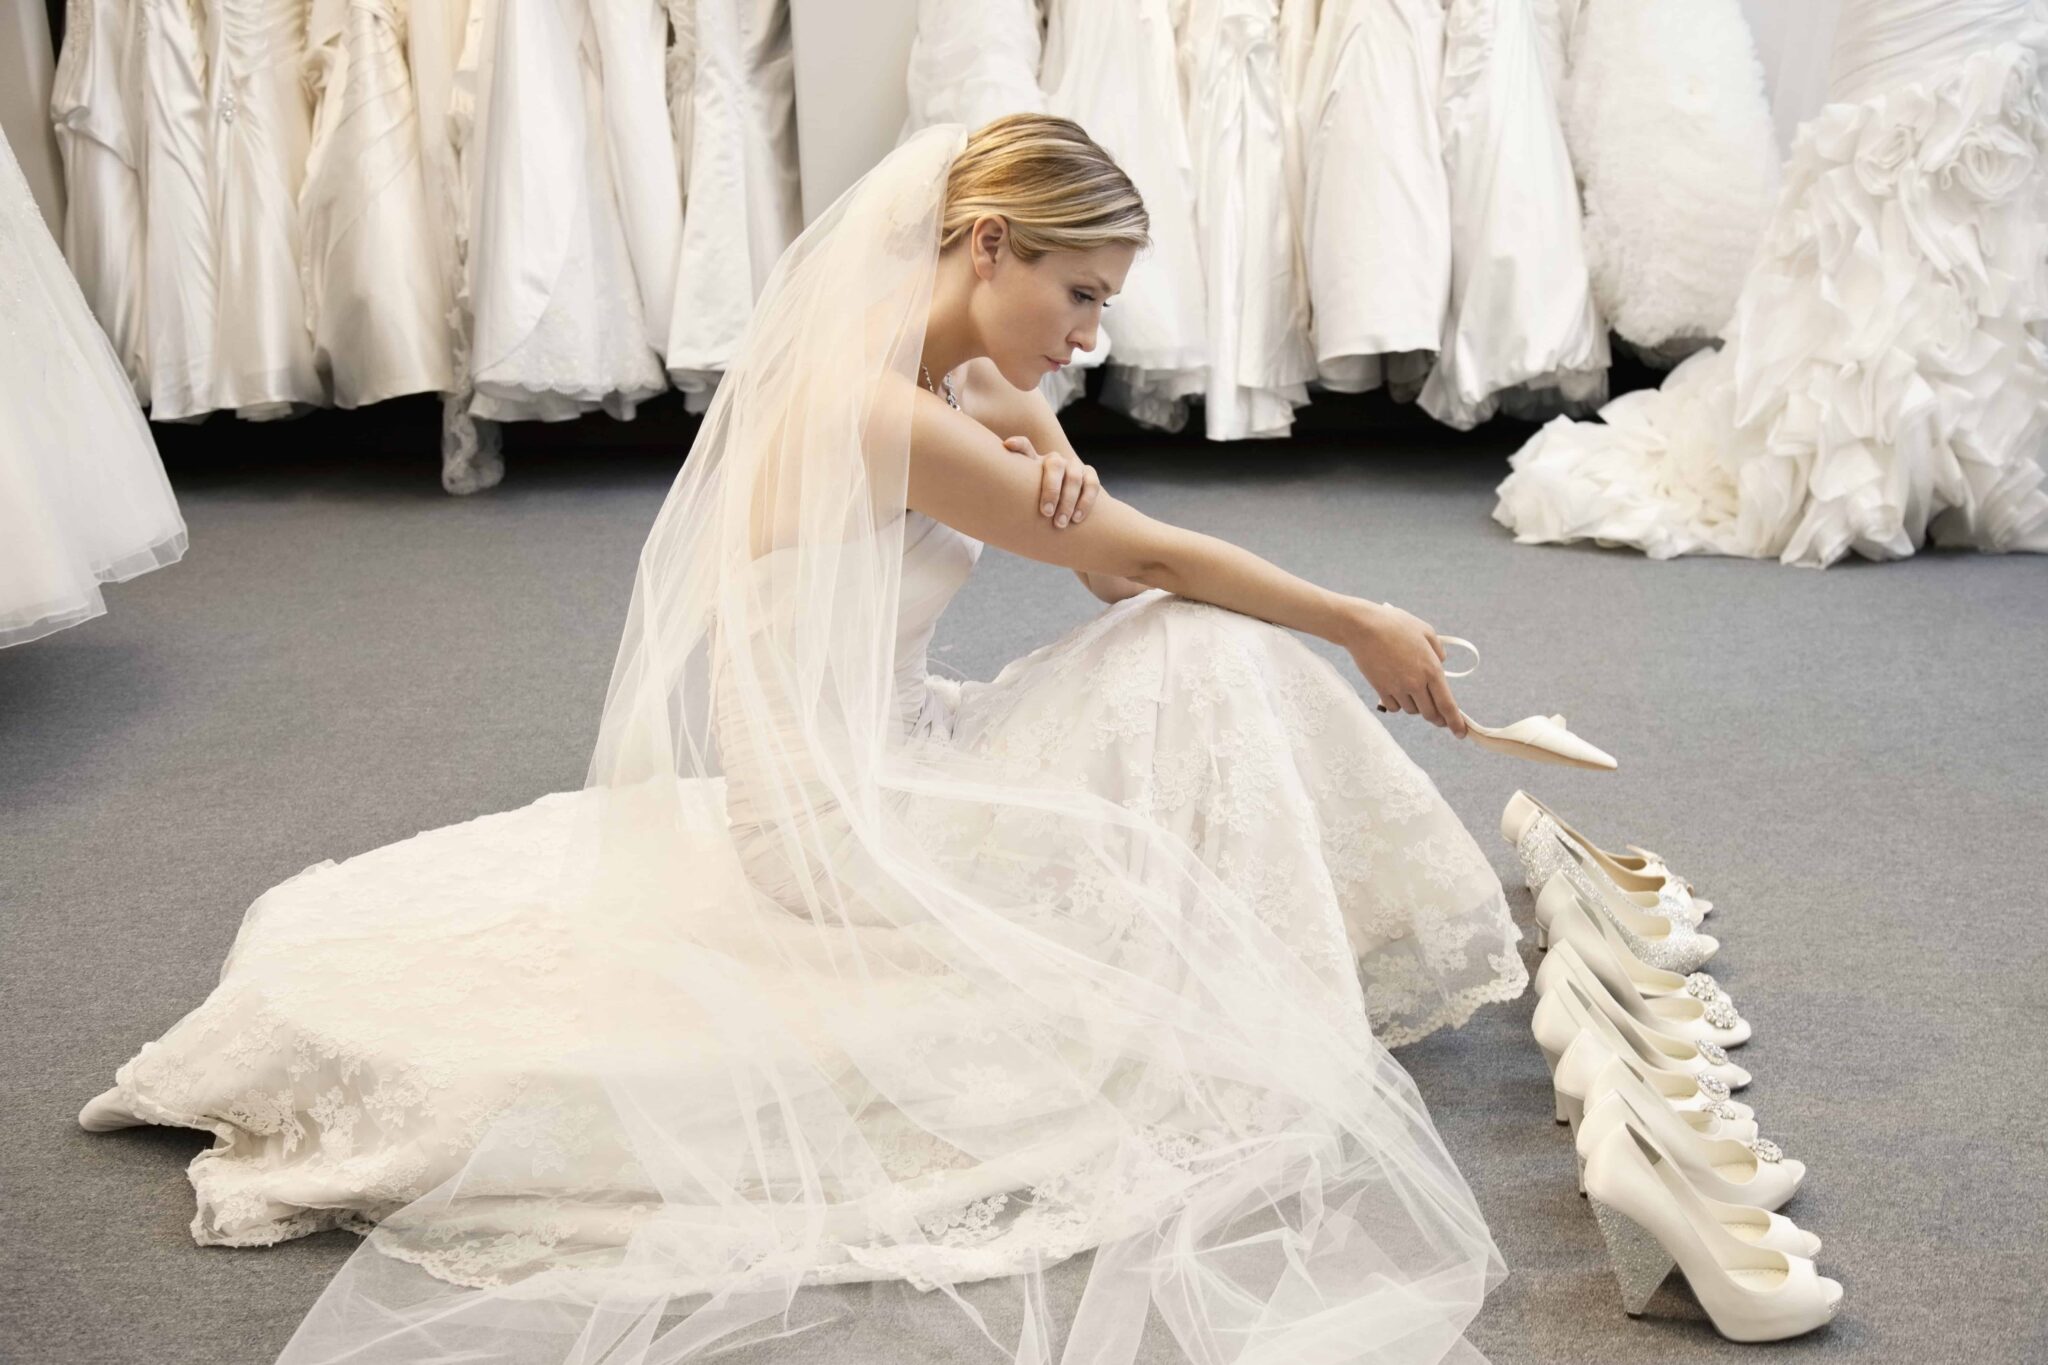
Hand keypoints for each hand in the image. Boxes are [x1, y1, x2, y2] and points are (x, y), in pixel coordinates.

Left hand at [1000, 435, 1100, 527]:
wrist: (1063, 512)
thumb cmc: (1036, 506)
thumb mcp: (1022, 498)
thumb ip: (1010, 491)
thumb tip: (992, 482)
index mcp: (1034, 461)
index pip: (1024, 446)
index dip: (1017, 444)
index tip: (1007, 446)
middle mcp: (1055, 460)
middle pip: (1054, 465)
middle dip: (1051, 490)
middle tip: (1046, 514)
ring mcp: (1073, 466)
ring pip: (1074, 477)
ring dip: (1069, 501)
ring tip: (1060, 524)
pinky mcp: (1090, 475)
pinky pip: (1092, 485)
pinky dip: (1085, 501)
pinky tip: (1076, 519)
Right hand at [1342, 601, 1467, 736]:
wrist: (1364, 627)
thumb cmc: (1395, 625)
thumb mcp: (1425, 631)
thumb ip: (1438, 651)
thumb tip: (1441, 664)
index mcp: (1431, 670)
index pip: (1447, 704)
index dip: (1455, 722)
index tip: (1460, 733)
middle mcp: (1416, 683)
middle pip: (1430, 714)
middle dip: (1437, 719)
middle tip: (1440, 719)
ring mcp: (1397, 688)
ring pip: (1412, 710)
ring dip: (1417, 707)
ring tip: (1414, 694)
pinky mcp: (1381, 690)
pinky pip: (1394, 707)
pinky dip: (1399, 704)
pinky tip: (1398, 693)